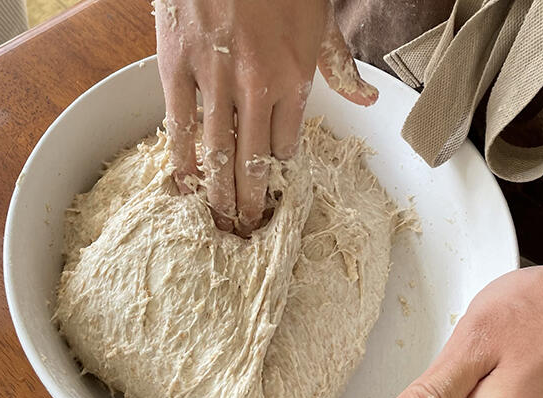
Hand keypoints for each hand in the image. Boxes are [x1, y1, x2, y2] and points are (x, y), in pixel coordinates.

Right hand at [155, 0, 377, 233]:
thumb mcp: (320, 19)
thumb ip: (339, 65)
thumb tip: (368, 101)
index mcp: (293, 76)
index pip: (286, 144)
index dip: (280, 172)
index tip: (274, 190)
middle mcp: (254, 86)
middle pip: (251, 160)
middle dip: (250, 201)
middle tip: (246, 230)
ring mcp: (212, 77)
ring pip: (214, 151)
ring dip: (217, 192)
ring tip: (219, 221)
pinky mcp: (174, 65)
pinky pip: (176, 122)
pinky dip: (180, 157)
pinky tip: (183, 183)